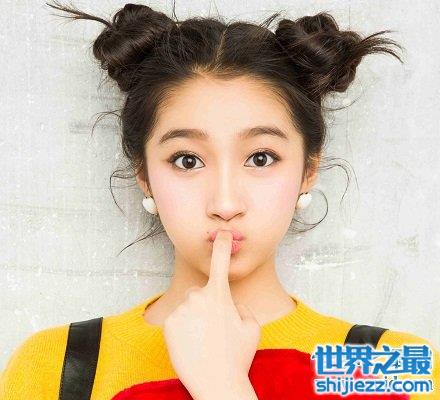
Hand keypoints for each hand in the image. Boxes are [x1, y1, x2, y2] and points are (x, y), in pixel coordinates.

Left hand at [163, 230, 260, 399]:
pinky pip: (178, 319)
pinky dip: (184, 329)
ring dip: (195, 317)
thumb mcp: (252, 326)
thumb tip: (229, 302)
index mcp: (220, 294)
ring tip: (205, 340)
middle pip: (201, 292)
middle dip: (208, 304)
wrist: (216, 383)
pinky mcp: (168, 324)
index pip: (221, 262)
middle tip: (216, 329)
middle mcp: (198, 297)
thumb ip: (239, 306)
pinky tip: (193, 344)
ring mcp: (181, 310)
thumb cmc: (238, 356)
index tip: (222, 233)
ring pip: (189, 307)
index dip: (222, 245)